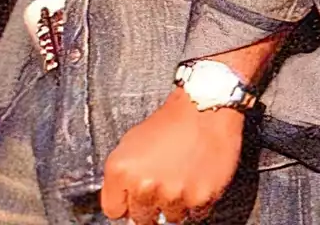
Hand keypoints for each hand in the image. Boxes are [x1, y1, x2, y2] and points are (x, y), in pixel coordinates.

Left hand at [99, 89, 244, 223]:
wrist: (206, 106)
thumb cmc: (172, 121)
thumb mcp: (131, 142)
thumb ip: (120, 177)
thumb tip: (122, 203)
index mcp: (122, 172)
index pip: (114, 211)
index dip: (126, 201)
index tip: (135, 194)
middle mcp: (144, 186)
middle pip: (141, 218)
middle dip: (150, 203)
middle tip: (164, 181)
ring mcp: (173, 195)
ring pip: (170, 218)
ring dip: (175, 203)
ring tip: (183, 176)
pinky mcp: (199, 197)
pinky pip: (194, 214)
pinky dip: (196, 201)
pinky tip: (197, 179)